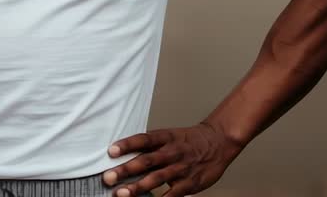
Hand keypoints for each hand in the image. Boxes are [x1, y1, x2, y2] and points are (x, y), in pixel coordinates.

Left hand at [102, 122, 243, 196]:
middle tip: (108, 177)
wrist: (218, 141)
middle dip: (126, 170)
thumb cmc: (189, 140)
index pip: (144, 140)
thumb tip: (124, 153)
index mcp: (165, 138)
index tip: (111, 151)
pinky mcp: (190, 183)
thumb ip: (150, 146)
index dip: (127, 145)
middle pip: (146, 160)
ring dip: (138, 187)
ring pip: (157, 178)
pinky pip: (174, 194)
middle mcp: (172, 152)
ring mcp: (181, 168)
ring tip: (121, 194)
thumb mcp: (170, 136)